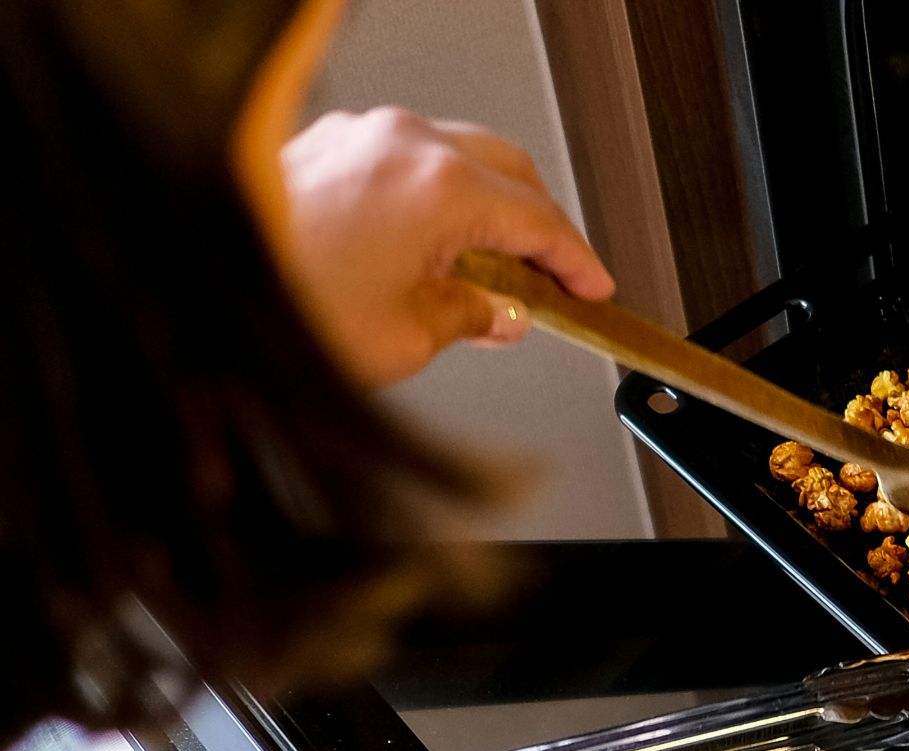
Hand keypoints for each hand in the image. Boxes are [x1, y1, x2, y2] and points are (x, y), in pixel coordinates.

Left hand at [277, 107, 615, 386]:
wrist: (194, 286)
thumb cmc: (286, 307)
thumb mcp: (407, 336)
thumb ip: (472, 316)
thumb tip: (501, 312)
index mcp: (441, 188)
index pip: (542, 221)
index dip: (578, 262)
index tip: (594, 289)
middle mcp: (405, 146)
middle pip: (512, 172)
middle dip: (540, 226)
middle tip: (552, 282)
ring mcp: (363, 136)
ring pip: (461, 156)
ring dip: (488, 207)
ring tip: (488, 271)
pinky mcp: (327, 143)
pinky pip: (407, 158)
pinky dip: (436, 196)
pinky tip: (432, 246)